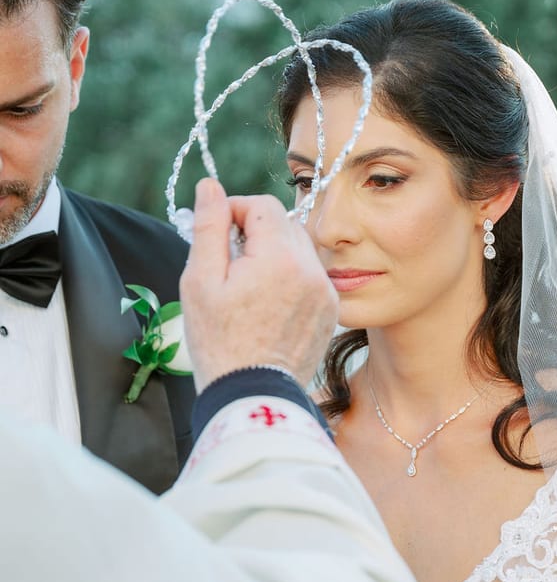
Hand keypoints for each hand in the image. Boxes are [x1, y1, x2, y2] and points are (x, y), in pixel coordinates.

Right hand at [180, 178, 337, 390]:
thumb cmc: (219, 342)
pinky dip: (290, 279)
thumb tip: (210, 186)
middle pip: (284, 224)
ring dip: (274, 255)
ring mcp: (326, 292)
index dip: (234, 211)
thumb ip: (209, 227)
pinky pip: (311, 277)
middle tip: (229, 263)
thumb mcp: (200, 280)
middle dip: (255, 233)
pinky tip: (268, 305)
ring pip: (299, 250)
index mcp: (280, 258)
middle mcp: (312, 270)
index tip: (217, 233)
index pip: (262, 205)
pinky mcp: (331, 311)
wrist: (252, 395)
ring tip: (248, 286)